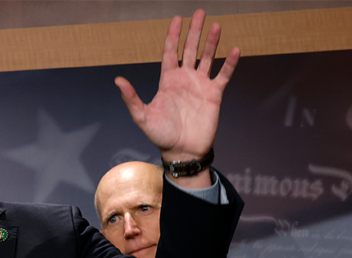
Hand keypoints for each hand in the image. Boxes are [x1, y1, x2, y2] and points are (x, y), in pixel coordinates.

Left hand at [115, 10, 239, 167]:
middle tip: (199, 13)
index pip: (171, 52)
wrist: (181, 151)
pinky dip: (229, 63)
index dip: (173, 35)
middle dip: (194, 31)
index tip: (177, 18)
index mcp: (167, 80)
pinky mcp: (214, 95)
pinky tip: (234, 49)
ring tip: (216, 26)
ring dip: (212, 42)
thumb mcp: (142, 116)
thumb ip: (131, 98)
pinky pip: (223, 75)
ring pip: (208, 58)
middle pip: (191, 49)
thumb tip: (117, 80)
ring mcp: (200, 85)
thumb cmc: (160, 135)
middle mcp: (185, 79)